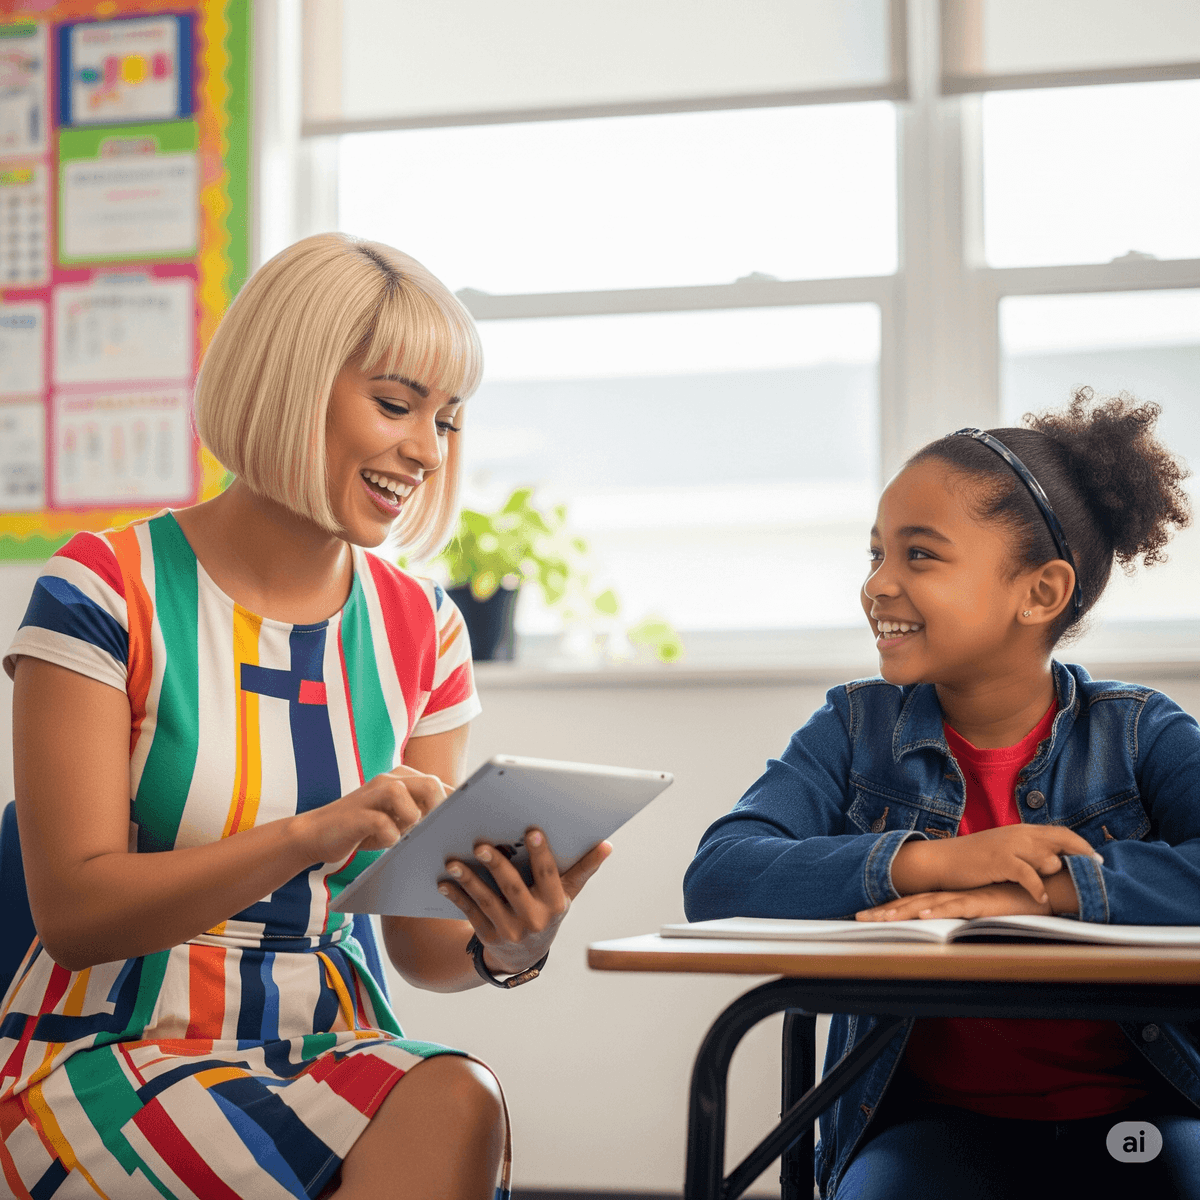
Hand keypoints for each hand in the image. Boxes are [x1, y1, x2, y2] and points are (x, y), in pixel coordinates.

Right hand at [291, 765, 447, 864]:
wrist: (316, 834)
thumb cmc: (363, 829)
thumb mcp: (396, 819)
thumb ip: (420, 816)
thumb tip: (457, 828)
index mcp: (404, 778)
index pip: (441, 786)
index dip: (456, 806)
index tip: (465, 826)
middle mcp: (390, 780)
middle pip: (430, 785)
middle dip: (441, 811)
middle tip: (439, 834)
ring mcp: (372, 795)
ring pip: (406, 799)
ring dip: (414, 822)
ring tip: (409, 838)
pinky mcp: (357, 814)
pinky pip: (383, 824)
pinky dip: (390, 838)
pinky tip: (385, 843)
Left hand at [438, 828, 611, 975]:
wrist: (525, 955)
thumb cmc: (548, 911)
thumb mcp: (567, 894)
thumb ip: (584, 869)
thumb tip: (608, 845)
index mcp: (555, 904)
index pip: (548, 875)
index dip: (541, 853)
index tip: (531, 831)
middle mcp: (533, 919)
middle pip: (513, 888)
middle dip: (497, 866)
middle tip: (481, 844)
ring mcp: (509, 930)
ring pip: (487, 901)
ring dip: (469, 881)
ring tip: (454, 862)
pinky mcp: (487, 935)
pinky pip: (470, 912)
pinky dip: (456, 896)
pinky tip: (443, 882)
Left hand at [857, 881, 1049, 921]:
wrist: (1047, 885)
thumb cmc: (1017, 899)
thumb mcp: (985, 909)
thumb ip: (967, 914)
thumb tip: (948, 927)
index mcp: (950, 897)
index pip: (912, 903)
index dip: (888, 909)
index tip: (865, 916)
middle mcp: (953, 895)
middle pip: (911, 904)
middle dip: (883, 912)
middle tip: (857, 919)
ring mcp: (966, 897)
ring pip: (927, 905)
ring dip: (903, 911)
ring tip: (880, 919)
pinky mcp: (984, 903)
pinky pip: (958, 907)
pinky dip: (939, 911)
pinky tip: (923, 915)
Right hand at [893, 824, 1102, 904]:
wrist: (943, 860)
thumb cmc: (975, 860)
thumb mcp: (1005, 850)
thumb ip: (1028, 851)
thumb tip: (1054, 862)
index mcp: (1022, 830)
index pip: (1061, 832)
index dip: (1082, 845)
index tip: (1098, 859)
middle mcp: (1020, 834)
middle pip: (1062, 841)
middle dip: (1082, 856)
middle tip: (1097, 871)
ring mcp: (1011, 846)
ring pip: (1049, 859)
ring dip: (1056, 875)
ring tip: (1061, 890)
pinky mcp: (1001, 861)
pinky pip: (1030, 875)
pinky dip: (1039, 888)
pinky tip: (1041, 899)